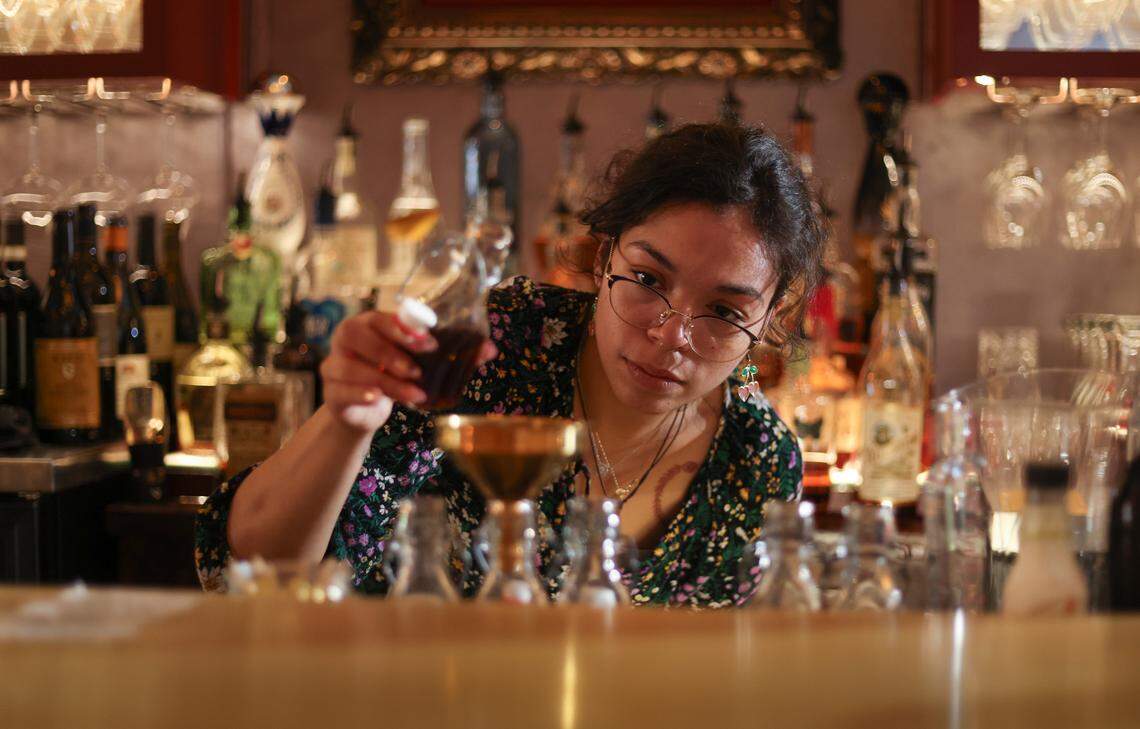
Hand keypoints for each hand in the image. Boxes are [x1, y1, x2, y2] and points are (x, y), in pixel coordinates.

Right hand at [320, 311, 496, 432]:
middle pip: (357, 335)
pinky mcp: (331, 393)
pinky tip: (379, 400)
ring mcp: (334, 365)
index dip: (403, 329)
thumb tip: (491, 350)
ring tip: (414, 395)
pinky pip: (340, 389)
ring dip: (386, 381)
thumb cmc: (395, 377)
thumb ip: (451, 355)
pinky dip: (361, 394)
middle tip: (418, 371)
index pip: (379, 317)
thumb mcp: (420, 364)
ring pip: (352, 366)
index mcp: (368, 324)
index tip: (430, 345)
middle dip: (390, 352)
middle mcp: (345, 339)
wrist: (365, 412)